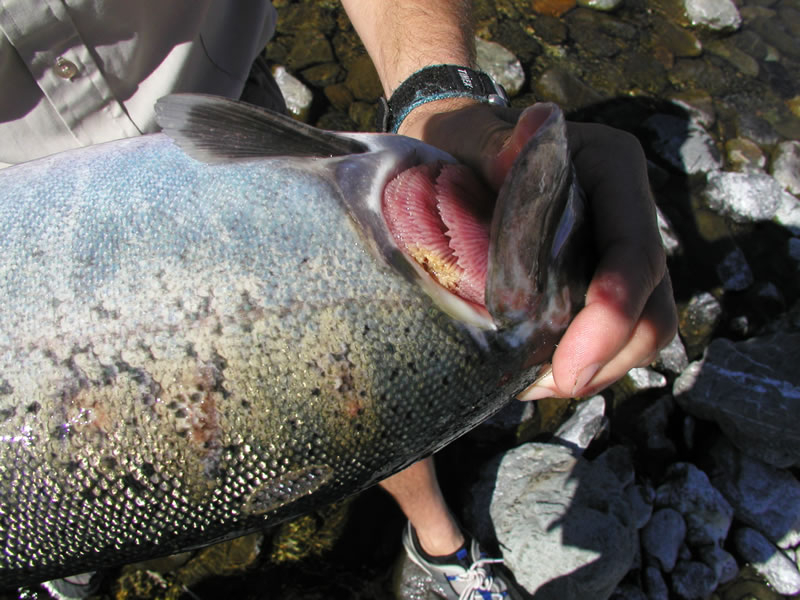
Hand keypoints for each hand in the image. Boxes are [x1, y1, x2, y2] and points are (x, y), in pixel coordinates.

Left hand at [399, 100, 677, 398]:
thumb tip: (536, 124)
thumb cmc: (461, 142)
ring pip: (639, 330)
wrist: (453, 156)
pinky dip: (580, 366)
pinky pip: (608, 338)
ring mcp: (613, 255)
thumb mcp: (469, 136)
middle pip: (652, 303)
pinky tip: (534, 378)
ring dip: (598, 370)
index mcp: (611, 170)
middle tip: (556, 385)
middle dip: (612, 354)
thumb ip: (497, 141)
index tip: (572, 363)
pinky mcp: (593, 285)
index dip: (614, 312)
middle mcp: (626, 216)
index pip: (634, 249)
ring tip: (536, 386)